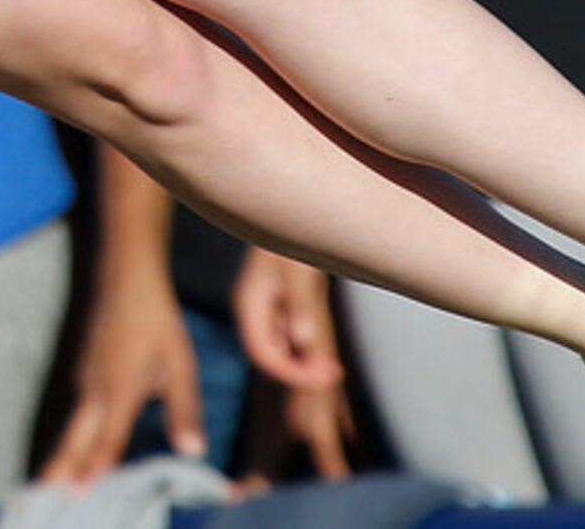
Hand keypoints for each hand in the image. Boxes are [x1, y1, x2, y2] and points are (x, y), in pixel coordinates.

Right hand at [40, 263, 203, 482]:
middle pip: (74, 438)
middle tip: (41, 498)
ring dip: (63, 456)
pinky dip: (72, 436)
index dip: (93, 467)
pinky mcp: (84, 373)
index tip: (77, 494)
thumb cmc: (158, 324)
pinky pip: (77, 412)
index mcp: (121, 390)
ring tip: (53, 486)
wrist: (125, 280)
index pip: (106, 437)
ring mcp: (85, 379)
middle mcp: (96, 389)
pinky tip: (75, 450)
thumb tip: (194, 451)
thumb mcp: (181, 366)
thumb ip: (185, 411)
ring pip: (73, 426)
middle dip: (58, 470)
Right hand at [234, 252, 352, 480]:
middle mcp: (252, 310)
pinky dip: (305, 349)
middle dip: (300, 372)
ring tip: (334, 368)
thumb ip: (299, 303)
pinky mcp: (278, 303)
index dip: (290, 373)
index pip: (262, 354)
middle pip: (270, 356)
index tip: (322, 378)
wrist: (293, 207)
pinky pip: (288, 337)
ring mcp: (264, 308)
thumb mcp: (298, 268)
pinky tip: (326, 351)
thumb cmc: (294, 234)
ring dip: (304, 363)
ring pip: (280, 349)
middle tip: (335, 375)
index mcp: (249, 304)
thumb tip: (303, 342)